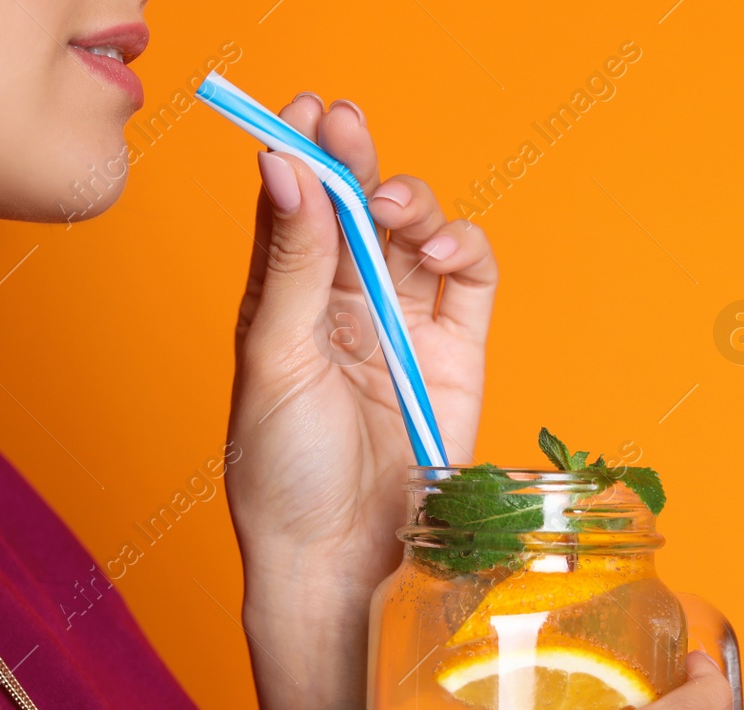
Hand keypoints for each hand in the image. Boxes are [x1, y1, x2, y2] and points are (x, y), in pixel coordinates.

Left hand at [221, 94, 497, 709]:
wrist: (340, 563)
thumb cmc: (283, 476)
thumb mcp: (274, 360)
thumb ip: (289, 264)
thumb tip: (285, 167)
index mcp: (286, 302)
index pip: (298, 208)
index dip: (305, 155)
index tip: (306, 112)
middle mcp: (345, 307)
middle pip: (358, 210)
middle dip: (357, 160)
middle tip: (348, 126)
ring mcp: (404, 328)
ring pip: (416, 235)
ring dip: (411, 203)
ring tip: (393, 209)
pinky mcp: (458, 355)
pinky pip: (469, 282)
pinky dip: (462, 250)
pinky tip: (438, 250)